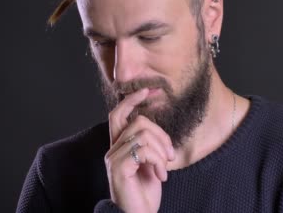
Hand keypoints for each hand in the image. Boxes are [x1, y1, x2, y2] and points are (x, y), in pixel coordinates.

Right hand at [105, 88, 175, 212]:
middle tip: (170, 155)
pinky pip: (143, 150)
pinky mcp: (119, 168)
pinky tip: (160, 175)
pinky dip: (158, 161)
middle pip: (138, 121)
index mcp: (119, 146)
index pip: (118, 114)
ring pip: (144, 135)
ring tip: (164, 169)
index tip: (148, 90)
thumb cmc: (145, 193)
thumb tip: (158, 129)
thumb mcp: (151, 163)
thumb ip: (150, 145)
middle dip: (161, 134)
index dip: (132, 99)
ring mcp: (114, 159)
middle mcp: (112, 150)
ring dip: (162, 151)